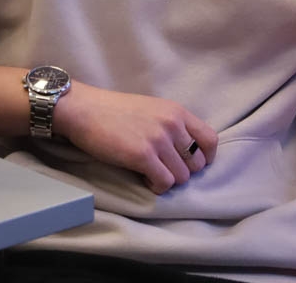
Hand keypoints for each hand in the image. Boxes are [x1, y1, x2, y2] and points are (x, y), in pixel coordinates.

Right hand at [55, 82, 217, 194]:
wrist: (85, 109)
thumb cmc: (115, 111)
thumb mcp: (153, 109)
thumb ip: (172, 125)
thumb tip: (187, 151)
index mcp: (177, 112)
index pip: (210, 140)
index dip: (205, 157)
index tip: (190, 163)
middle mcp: (172, 124)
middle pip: (197, 164)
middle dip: (182, 171)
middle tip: (163, 169)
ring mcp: (158, 140)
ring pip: (182, 177)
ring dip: (167, 180)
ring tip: (150, 172)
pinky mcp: (142, 156)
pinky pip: (164, 183)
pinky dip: (156, 186)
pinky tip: (143, 178)